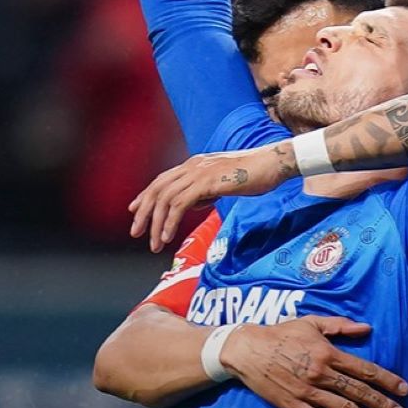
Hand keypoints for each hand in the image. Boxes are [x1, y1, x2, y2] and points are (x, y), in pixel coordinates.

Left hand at [129, 142, 297, 251]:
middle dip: (144, 212)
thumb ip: (205, 191)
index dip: (145, 195)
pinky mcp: (208, 182)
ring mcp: (199, 172)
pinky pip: (180, 204)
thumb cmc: (254, 174)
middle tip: (136, 232)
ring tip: (154, 243)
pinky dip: (170, 221)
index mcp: (195, 164)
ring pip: (165, 198)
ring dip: (157, 223)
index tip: (134, 211)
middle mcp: (192, 166)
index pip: (162, 180)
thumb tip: (191, 204)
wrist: (273, 163)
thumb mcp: (223, 182)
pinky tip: (168, 236)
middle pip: (157, 188)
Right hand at [220, 316, 407, 407]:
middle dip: (382, 404)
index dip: (386, 380)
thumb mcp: (311, 323)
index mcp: (328, 352)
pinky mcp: (295, 406)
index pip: (364, 369)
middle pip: (358, 391)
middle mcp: (322, 373)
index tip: (404, 389)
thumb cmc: (281, 333)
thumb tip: (366, 327)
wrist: (248, 350)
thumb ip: (339, 326)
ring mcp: (308, 392)